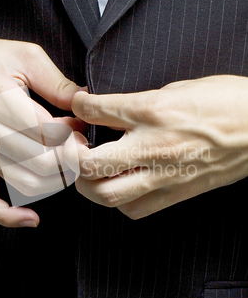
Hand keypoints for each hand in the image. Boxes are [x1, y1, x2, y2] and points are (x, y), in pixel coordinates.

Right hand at [0, 37, 82, 226]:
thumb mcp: (24, 56)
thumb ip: (57, 83)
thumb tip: (87, 102)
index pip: (47, 134)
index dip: (72, 134)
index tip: (79, 124)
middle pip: (41, 163)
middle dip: (69, 157)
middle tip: (77, 143)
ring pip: (25, 184)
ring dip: (54, 180)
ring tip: (63, 161)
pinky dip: (9, 216)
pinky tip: (31, 217)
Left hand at [64, 75, 247, 218]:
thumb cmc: (225, 102)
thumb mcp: (177, 88)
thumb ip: (138, 102)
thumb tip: (109, 110)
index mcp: (153, 110)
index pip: (97, 111)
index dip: (78, 108)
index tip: (79, 108)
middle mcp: (154, 145)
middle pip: (92, 164)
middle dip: (72, 158)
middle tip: (74, 149)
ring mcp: (165, 174)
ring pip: (109, 195)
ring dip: (90, 185)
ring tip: (91, 171)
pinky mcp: (177, 193)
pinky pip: (135, 209)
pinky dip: (118, 201)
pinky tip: (119, 185)